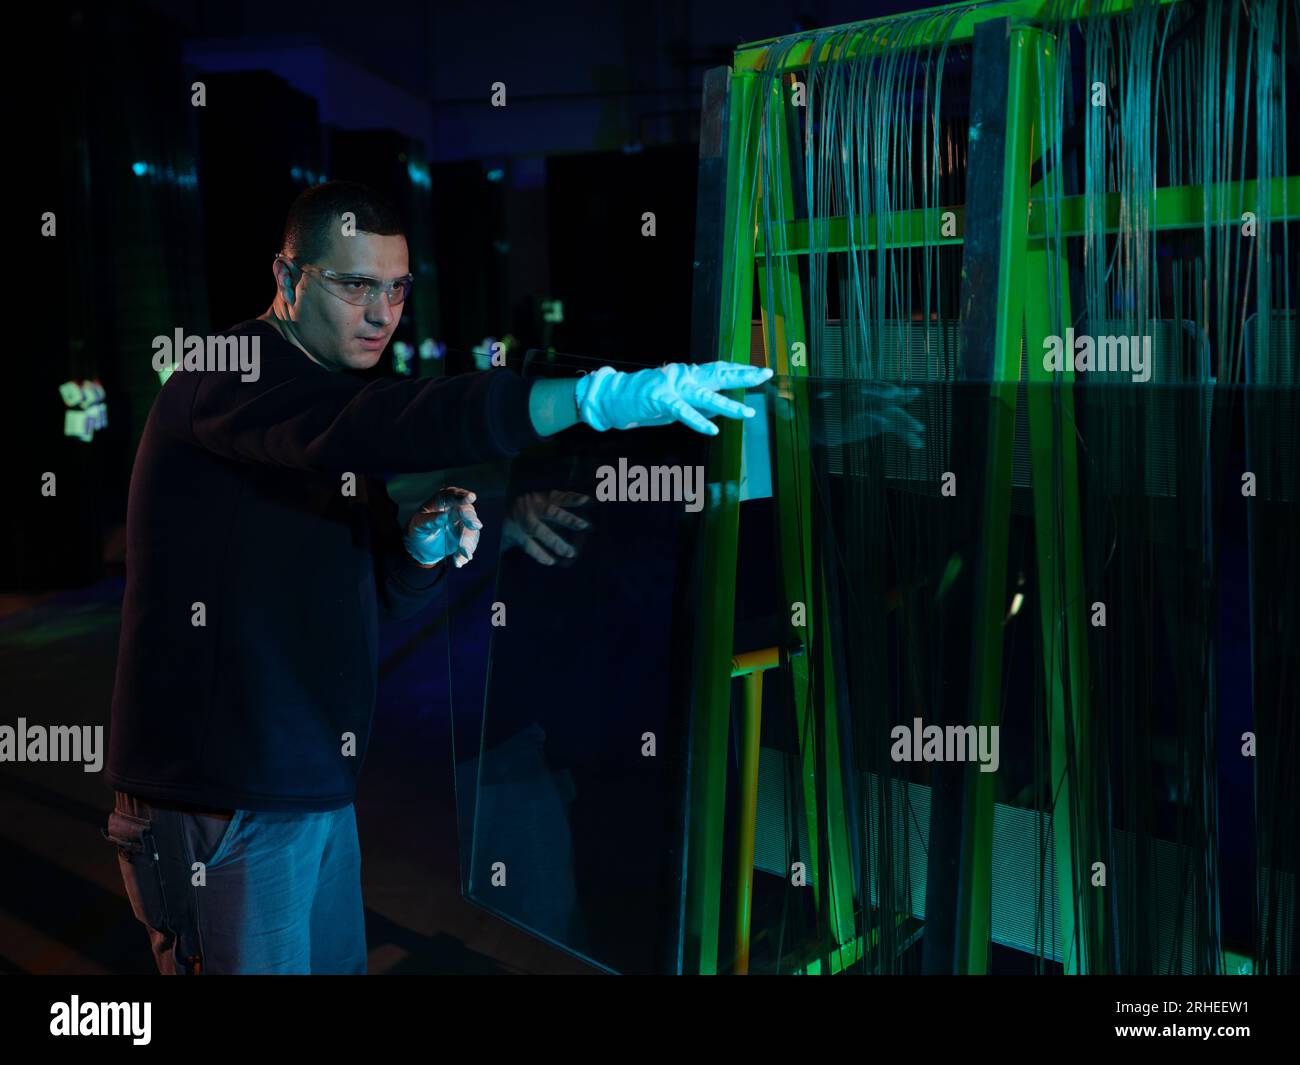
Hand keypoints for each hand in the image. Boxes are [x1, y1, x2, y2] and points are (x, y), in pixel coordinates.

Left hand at [404, 487, 482, 567]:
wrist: (421, 548)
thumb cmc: (417, 531)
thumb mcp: (418, 526)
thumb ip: (430, 521)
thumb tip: (443, 516)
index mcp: (441, 502)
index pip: (452, 495)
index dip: (462, 496)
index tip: (471, 497)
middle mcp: (454, 510)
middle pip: (467, 512)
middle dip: (471, 519)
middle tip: (475, 526)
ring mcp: (461, 523)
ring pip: (471, 530)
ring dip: (468, 542)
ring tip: (463, 555)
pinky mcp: (465, 536)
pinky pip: (470, 543)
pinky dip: (465, 553)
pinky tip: (459, 561)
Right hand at [502, 490, 591, 565]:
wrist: (494, 516)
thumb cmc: (523, 512)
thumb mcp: (537, 504)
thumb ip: (555, 507)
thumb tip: (583, 510)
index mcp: (539, 498)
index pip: (558, 497)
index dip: (572, 498)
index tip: (588, 500)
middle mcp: (530, 506)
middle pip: (551, 512)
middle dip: (568, 519)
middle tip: (585, 526)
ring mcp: (521, 520)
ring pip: (540, 530)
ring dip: (557, 542)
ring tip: (571, 552)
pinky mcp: (513, 534)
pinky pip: (528, 545)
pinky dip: (540, 554)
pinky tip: (551, 561)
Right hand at [575, 361, 773, 434]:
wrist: (614, 397)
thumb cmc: (645, 401)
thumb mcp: (676, 403)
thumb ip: (697, 405)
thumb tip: (718, 413)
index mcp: (689, 375)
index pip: (720, 370)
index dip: (740, 370)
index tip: (760, 371)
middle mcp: (684, 377)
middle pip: (719, 375)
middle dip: (743, 376)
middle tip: (764, 374)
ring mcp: (673, 387)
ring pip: (705, 395)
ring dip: (728, 405)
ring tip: (747, 413)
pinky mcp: (660, 400)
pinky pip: (683, 412)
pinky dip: (698, 421)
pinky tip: (712, 430)